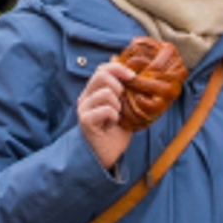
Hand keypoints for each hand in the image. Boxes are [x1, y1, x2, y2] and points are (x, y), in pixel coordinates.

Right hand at [75, 58, 134, 172]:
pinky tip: (112, 125)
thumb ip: (126, 92)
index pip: (102, 68)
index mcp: (94, 91)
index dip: (118, 68)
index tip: (133, 77)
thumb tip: (138, 76)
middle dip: (119, 86)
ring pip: (106, 93)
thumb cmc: (116, 131)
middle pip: (101, 75)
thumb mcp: (124, 107)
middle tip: (123, 101)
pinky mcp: (85, 120)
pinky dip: (114, 116)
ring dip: (118, 105)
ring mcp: (83, 108)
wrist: (107, 154)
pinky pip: (106, 109)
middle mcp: (86, 97)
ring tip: (117, 117)